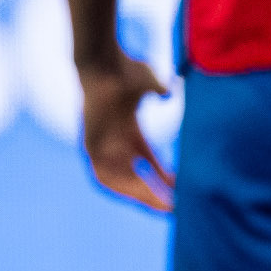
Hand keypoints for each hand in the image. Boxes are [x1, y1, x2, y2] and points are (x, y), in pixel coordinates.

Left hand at [78, 54, 173, 210]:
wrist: (102, 62)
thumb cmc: (127, 68)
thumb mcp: (150, 82)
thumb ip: (160, 90)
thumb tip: (168, 93)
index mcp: (128, 132)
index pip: (148, 164)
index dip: (163, 179)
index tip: (181, 192)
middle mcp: (113, 143)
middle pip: (136, 177)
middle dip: (154, 194)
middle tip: (176, 208)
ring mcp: (99, 146)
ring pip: (120, 181)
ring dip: (142, 195)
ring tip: (164, 205)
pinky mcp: (89, 146)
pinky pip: (104, 175)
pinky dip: (124, 186)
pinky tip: (143, 193)